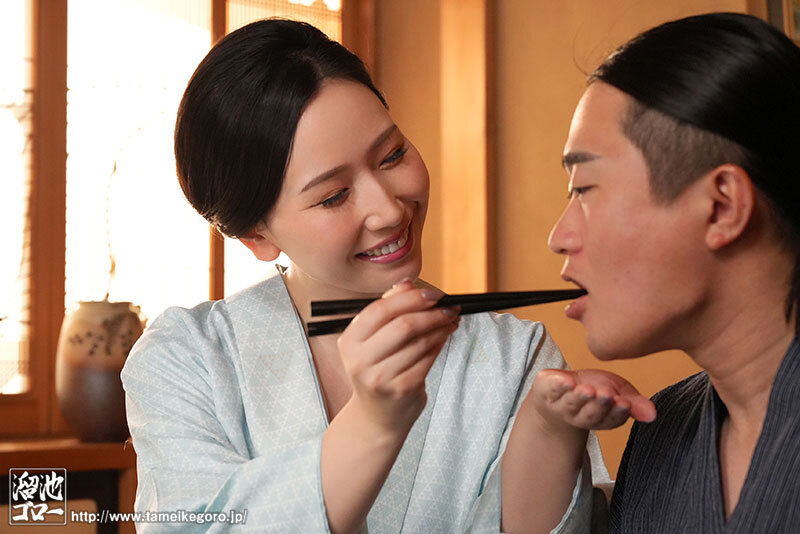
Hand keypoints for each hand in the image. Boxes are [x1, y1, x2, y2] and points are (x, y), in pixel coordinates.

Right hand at [337, 280, 459, 437]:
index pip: (380, 310)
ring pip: (419, 342)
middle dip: (432, 313)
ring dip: (441, 328)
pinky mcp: (402, 389)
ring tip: (451, 320)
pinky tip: (445, 337)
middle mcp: (360, 360)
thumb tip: (406, 283)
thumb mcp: (372, 341)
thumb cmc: (377, 371)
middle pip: (403, 325)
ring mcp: (380, 377)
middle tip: (449, 307)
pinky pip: (427, 359)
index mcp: (350, 341)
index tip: (434, 294)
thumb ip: (387, 309)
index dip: (410, 298)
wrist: (376, 417)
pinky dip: (440, 344)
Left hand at [532, 369, 655, 434]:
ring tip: (587, 389)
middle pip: (591, 414)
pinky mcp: (547, 393)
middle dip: (598, 404)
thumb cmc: (595, 388)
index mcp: (602, 419)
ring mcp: (562, 407)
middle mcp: (581, 417)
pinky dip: (559, 386)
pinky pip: (552, 390)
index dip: (617, 411)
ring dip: (579, 397)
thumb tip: (654, 414)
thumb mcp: (619, 391)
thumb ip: (635, 402)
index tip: (624, 402)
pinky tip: (567, 381)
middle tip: (605, 395)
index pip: (612, 418)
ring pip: (571, 405)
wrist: (562, 386)